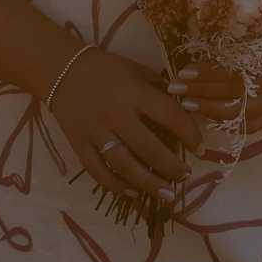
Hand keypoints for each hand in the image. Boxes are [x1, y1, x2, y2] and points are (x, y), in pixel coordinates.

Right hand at [49, 48, 201, 201]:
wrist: (61, 69)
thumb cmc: (105, 68)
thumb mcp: (136, 70)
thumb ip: (158, 89)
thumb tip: (184, 108)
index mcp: (135, 92)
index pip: (170, 117)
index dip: (190, 135)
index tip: (200, 149)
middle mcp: (116, 113)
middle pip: (149, 148)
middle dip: (172, 167)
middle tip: (185, 176)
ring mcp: (96, 130)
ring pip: (125, 165)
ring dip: (149, 182)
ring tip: (167, 193)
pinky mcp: (78, 142)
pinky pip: (97, 170)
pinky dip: (115, 184)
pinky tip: (133, 191)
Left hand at [167, 53, 261, 147]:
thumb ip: (241, 48)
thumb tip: (203, 50)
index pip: (235, 72)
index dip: (208, 72)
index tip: (184, 70)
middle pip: (233, 91)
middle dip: (201, 90)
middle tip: (175, 87)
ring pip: (240, 111)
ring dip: (209, 108)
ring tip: (185, 102)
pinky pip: (251, 126)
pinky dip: (229, 123)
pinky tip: (208, 118)